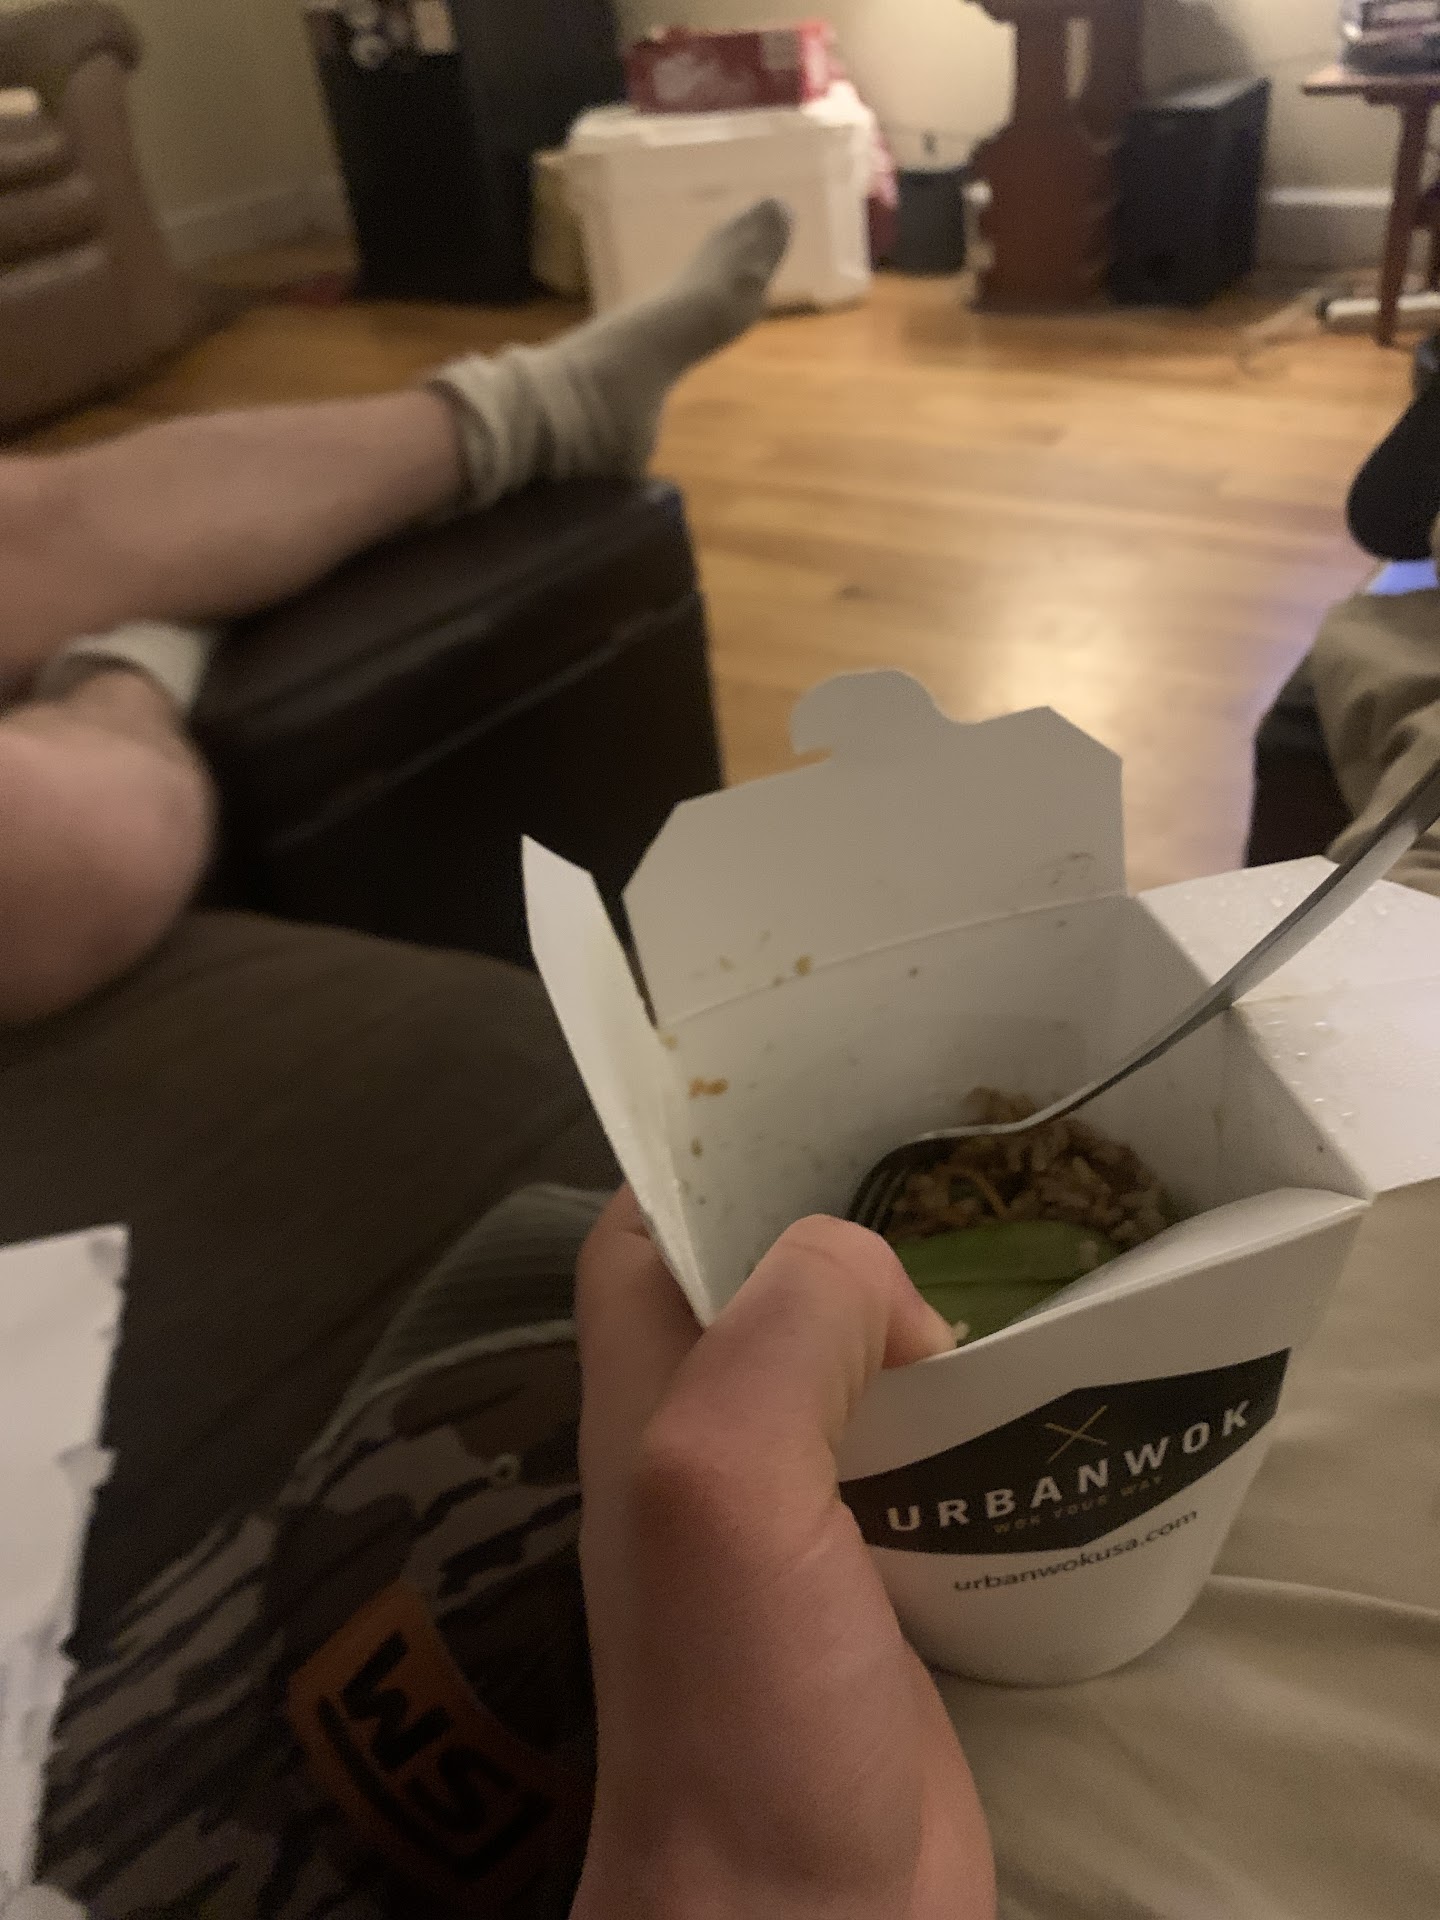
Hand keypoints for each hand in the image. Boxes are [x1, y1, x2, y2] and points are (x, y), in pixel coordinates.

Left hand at [571, 1192, 995, 1919]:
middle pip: (759, 1294)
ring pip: (845, 1374)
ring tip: (1009, 1265)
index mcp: (643, 1402)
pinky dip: (961, 1417)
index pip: (646, 1237)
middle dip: (839, 1234)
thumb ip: (788, 1334)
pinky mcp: (875, 1583)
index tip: (817, 1111)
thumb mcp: (724, 1478)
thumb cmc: (744, 1697)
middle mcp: (704, 1445)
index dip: (709, 1166)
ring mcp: (791, 1520)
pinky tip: (1031, 1398)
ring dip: (912, 1325)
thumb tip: (889, 1288)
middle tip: (952, 1182)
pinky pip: (913, 1462)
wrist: (811, 1917)